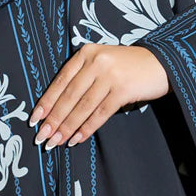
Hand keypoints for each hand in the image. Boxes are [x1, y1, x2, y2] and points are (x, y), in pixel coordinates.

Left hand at [28, 43, 170, 149]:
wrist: (161, 64)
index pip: (61, 80)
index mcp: (86, 53)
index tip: (34, 120)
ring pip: (82, 106)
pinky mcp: (123, 89)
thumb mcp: (102, 63)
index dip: (46, 102)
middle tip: (42, 137)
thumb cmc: (128, 67)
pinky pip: (100, 113)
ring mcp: (110, 75)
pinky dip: (87, 128)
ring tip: (56, 142)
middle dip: (53, 119)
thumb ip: (82, 77)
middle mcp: (96, 61)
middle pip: (69, 95)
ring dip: (67, 127)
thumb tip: (57, 109)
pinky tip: (76, 139)